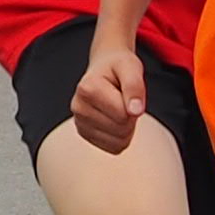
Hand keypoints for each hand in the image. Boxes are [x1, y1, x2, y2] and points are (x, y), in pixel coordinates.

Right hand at [68, 41, 151, 155]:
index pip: (123, 114)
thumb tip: (135, 111)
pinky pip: (115, 148)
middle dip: (130, 116)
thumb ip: (135, 87)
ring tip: (118, 107)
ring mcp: (79, 123)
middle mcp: (78, 107)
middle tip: (123, 99)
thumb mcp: (131, 67)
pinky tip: (115, 118)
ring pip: (119, 142)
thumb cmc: (118, 67)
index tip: (126, 90)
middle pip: (121, 129)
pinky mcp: (85, 134)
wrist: (104, 68)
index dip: (133, 103)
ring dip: (127, 127)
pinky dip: (121, 137)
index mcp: (87, 89)